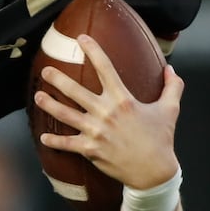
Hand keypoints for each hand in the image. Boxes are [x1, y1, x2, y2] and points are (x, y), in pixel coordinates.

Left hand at [35, 34, 182, 188]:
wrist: (153, 171)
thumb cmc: (161, 139)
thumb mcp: (170, 110)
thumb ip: (172, 87)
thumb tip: (171, 69)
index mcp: (123, 99)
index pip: (105, 68)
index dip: (93, 51)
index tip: (81, 38)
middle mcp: (106, 112)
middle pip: (76, 91)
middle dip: (58, 79)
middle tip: (46, 70)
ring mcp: (95, 131)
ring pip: (65, 114)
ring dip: (49, 105)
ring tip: (37, 96)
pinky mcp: (89, 149)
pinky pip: (66, 144)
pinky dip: (54, 141)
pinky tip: (42, 137)